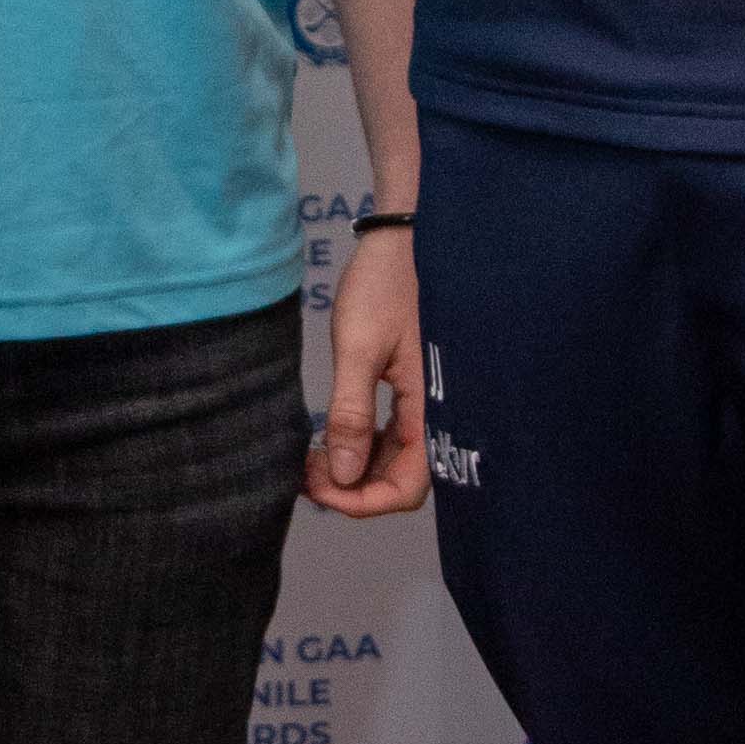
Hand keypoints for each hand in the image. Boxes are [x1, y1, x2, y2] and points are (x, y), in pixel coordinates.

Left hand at [303, 222, 427, 514]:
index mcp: (433, 409)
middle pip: (403, 481)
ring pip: (397, 462)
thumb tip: (342, 474)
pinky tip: (334, 437)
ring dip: (357, 469)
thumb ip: (351, 414)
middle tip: (306, 472)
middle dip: (354, 489)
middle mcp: (438, 414)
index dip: (362, 501)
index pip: (406, 487)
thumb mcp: (359, 349)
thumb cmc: (384, 287)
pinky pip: (395, 437)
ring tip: (313, 457)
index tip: (318, 488)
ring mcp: (428, 404)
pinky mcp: (415, 391)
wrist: (403, 241)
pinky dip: (364, 446)